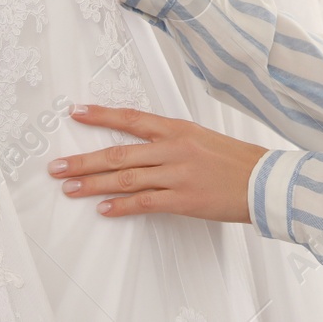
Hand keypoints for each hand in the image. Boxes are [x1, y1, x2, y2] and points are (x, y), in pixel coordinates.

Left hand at [48, 105, 268, 223]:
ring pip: (126, 177)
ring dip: (94, 184)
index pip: (131, 118)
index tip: (76, 113)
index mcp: (178, 129)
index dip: (102, 115)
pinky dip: (121, 206)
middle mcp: (174, 148)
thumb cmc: (236, 160)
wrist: (264, 180)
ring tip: (70, 188)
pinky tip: (103, 209)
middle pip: (119, 152)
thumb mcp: (202, 138)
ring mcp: (177, 174)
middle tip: (58, 166)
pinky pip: (144, 202)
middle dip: (84, 160)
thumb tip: (141, 146)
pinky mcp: (183, 199)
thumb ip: (171, 140)